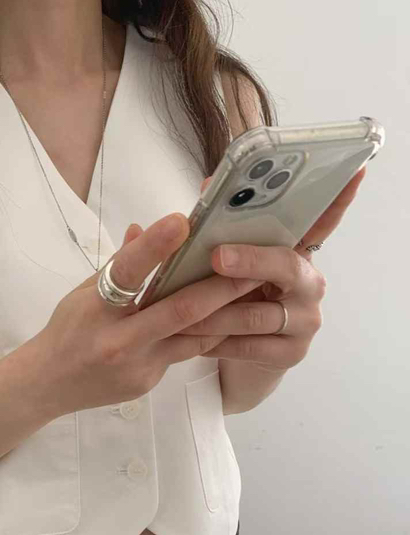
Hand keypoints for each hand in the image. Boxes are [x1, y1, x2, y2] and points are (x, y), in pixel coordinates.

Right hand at [33, 212, 262, 415]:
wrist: (48, 385)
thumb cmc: (67, 330)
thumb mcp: (83, 292)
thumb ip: (118, 265)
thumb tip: (145, 229)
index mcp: (95, 309)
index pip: (127, 272)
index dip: (156, 247)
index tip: (183, 220)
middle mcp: (118, 339)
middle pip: (179, 310)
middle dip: (221, 286)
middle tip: (254, 263)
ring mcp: (137, 365)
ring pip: (194, 335)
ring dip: (227, 312)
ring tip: (255, 289)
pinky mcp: (149, 381)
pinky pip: (186, 352)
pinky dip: (209, 333)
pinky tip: (231, 317)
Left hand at [175, 166, 367, 370]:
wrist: (246, 362)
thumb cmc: (237, 303)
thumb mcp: (233, 268)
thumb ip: (224, 231)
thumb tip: (208, 186)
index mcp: (297, 255)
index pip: (322, 222)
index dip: (339, 199)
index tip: (354, 171)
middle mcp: (310, 285)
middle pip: (285, 266)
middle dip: (249, 260)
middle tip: (217, 257)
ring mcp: (305, 321)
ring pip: (256, 314)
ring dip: (214, 312)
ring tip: (181, 310)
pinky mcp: (291, 353)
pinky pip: (248, 346)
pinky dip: (215, 342)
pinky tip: (192, 341)